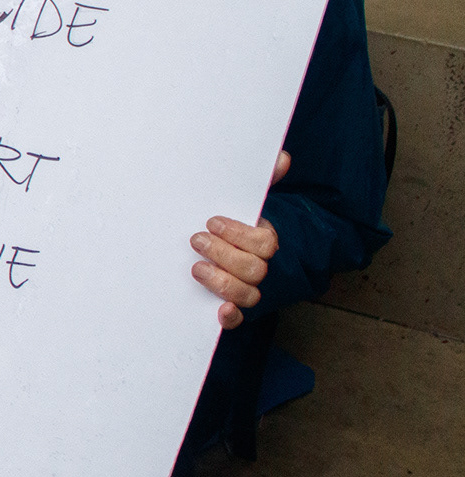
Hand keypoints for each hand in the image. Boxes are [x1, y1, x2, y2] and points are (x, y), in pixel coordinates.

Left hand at [191, 149, 288, 329]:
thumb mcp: (238, 199)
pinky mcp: (229, 308)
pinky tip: (219, 311)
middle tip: (196, 239)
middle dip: (224, 254)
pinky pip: (237, 319)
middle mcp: (257, 267)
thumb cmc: (226, 223)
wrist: (209, 245)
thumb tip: (281, 157)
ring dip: (221, 281)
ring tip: (195, 267)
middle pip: (254, 269)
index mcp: (261, 241)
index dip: (239, 234)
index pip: (264, 243)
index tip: (211, 221)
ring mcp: (244, 289)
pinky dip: (229, 317)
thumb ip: (261, 180)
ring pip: (247, 294)